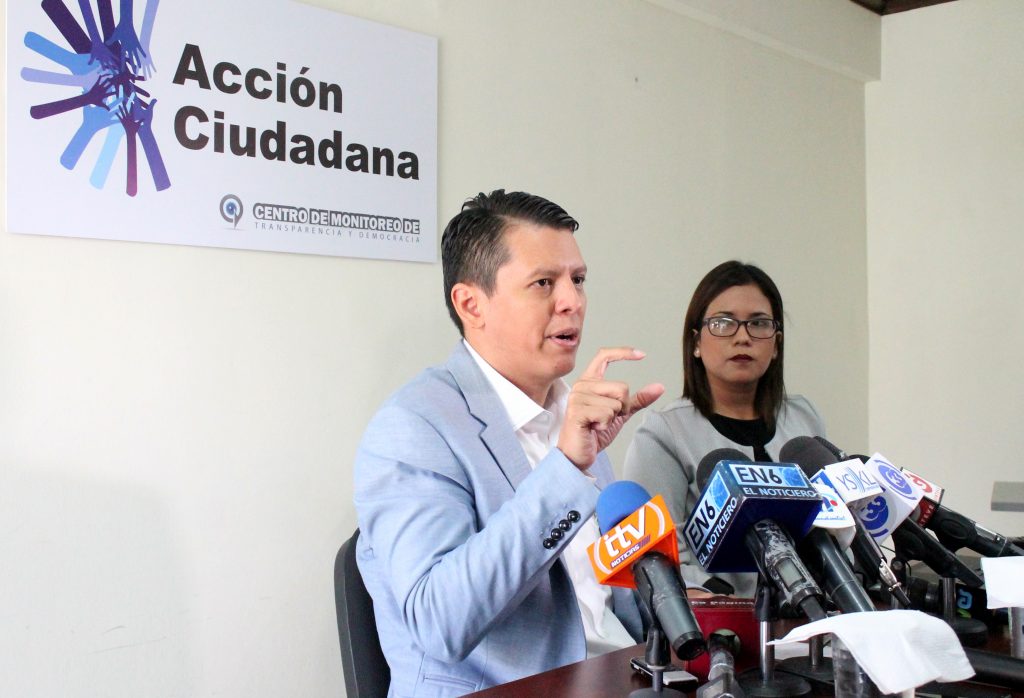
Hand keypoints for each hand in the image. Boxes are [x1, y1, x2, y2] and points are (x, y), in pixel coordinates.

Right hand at [558, 347, 664, 469]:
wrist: (578, 454)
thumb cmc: (594, 433)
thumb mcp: (620, 414)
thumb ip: (637, 400)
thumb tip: (659, 387)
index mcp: (590, 381)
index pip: (604, 357)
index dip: (623, 353)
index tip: (642, 355)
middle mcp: (582, 385)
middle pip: (622, 387)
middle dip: (622, 408)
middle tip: (606, 419)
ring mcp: (577, 397)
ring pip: (616, 403)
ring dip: (612, 419)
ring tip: (597, 424)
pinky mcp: (577, 411)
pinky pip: (607, 413)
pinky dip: (606, 425)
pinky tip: (593, 428)